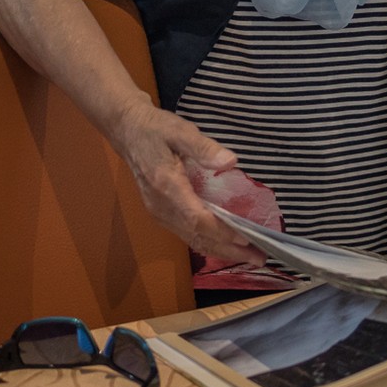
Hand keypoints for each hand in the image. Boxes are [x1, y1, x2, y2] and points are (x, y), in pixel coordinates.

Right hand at [108, 95, 267, 264]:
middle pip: (197, 236)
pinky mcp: (160, 212)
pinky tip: (224, 244)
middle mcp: (162, 206)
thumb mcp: (181, 131)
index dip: (223, 232)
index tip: (247, 239)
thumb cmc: (156, 129)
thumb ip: (204, 148)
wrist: (128, 132)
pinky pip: (186, 233)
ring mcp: (159, 212)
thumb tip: (230, 162)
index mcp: (167, 186)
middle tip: (259, 258)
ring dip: (220, 250)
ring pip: (192, 239)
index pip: (198, 218)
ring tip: (248, 256)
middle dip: (228, 249)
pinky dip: (207, 242)